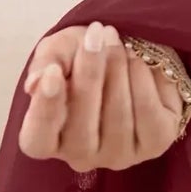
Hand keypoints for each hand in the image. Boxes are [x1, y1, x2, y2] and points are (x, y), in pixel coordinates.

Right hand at [17, 21, 185, 168]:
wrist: (129, 53)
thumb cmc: (82, 58)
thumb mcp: (59, 50)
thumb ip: (46, 62)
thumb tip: (36, 83)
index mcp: (46, 140)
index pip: (38, 139)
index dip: (46, 108)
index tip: (53, 72)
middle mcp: (80, 157)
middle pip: (81, 128)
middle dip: (90, 75)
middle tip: (96, 35)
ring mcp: (119, 155)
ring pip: (118, 118)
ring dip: (118, 69)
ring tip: (116, 40)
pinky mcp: (154, 144)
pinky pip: (149, 113)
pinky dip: (142, 79)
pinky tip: (137, 59)